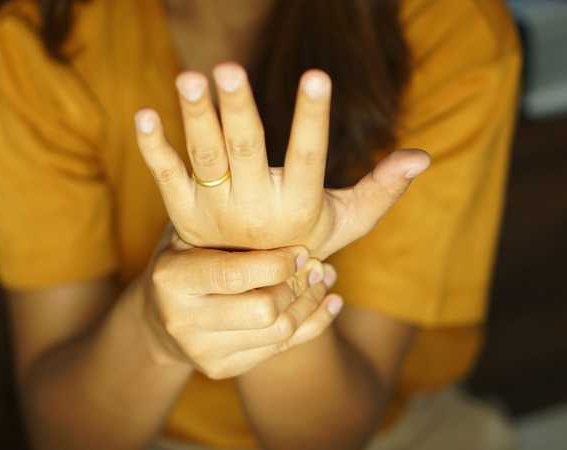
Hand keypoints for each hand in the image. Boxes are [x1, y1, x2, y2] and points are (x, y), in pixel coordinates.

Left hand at [134, 63, 430, 258]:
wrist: (244, 291)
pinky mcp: (184, 210)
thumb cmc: (301, 242)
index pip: (308, 160)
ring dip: (195, 117)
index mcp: (296, 208)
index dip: (311, 121)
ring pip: (205, 157)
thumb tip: (422, 157)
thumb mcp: (344, 222)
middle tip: (229, 67)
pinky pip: (165, 175)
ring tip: (188, 76)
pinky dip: (152, 147)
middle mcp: (254, 210)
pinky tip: (144, 114)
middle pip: (246, 152)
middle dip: (238, 109)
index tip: (317, 77)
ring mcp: (215, 211)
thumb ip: (381, 189)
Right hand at [139, 231, 340, 379]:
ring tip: (325, 277)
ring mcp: (199, 350)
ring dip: (311, 302)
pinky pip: (281, 349)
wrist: (158, 315)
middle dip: (298, 286)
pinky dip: (312, 323)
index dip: (277, 264)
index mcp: (170, 277)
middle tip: (317, 264)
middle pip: (263, 311)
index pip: (233, 275)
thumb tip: (263, 167)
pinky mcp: (220, 369)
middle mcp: (180, 319)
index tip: (303, 249)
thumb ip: (221, 213)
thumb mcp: (189, 229)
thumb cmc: (186, 255)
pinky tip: (326, 301)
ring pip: (278, 332)